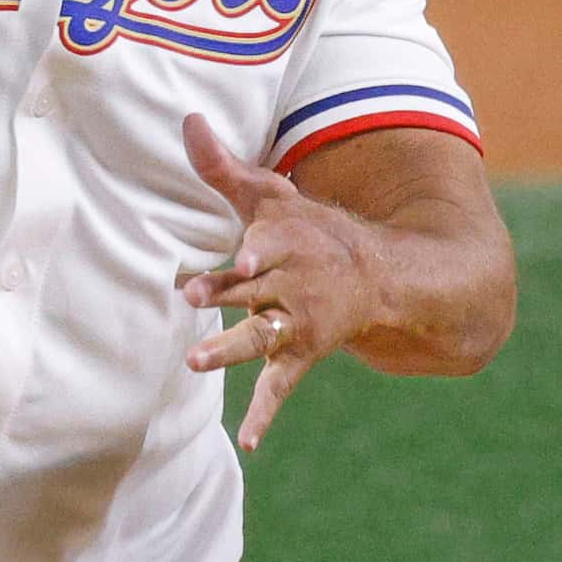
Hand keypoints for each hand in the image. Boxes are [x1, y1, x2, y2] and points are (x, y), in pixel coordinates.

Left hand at [173, 112, 381, 451]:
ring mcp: (296, 322)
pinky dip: (264, 415)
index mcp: (282, 244)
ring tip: (195, 362)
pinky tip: (248, 442)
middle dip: (227, 295)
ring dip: (230, 348)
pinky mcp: (299, 354)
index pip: (263, 248)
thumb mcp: (269, 196)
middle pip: (254, 292)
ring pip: (260, 337)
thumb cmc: (304, 229)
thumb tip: (187, 119)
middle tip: (192, 299)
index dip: (251, 256)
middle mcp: (290, 284)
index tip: (241, 260)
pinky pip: (281, 387)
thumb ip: (223, 165)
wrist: (374, 274)